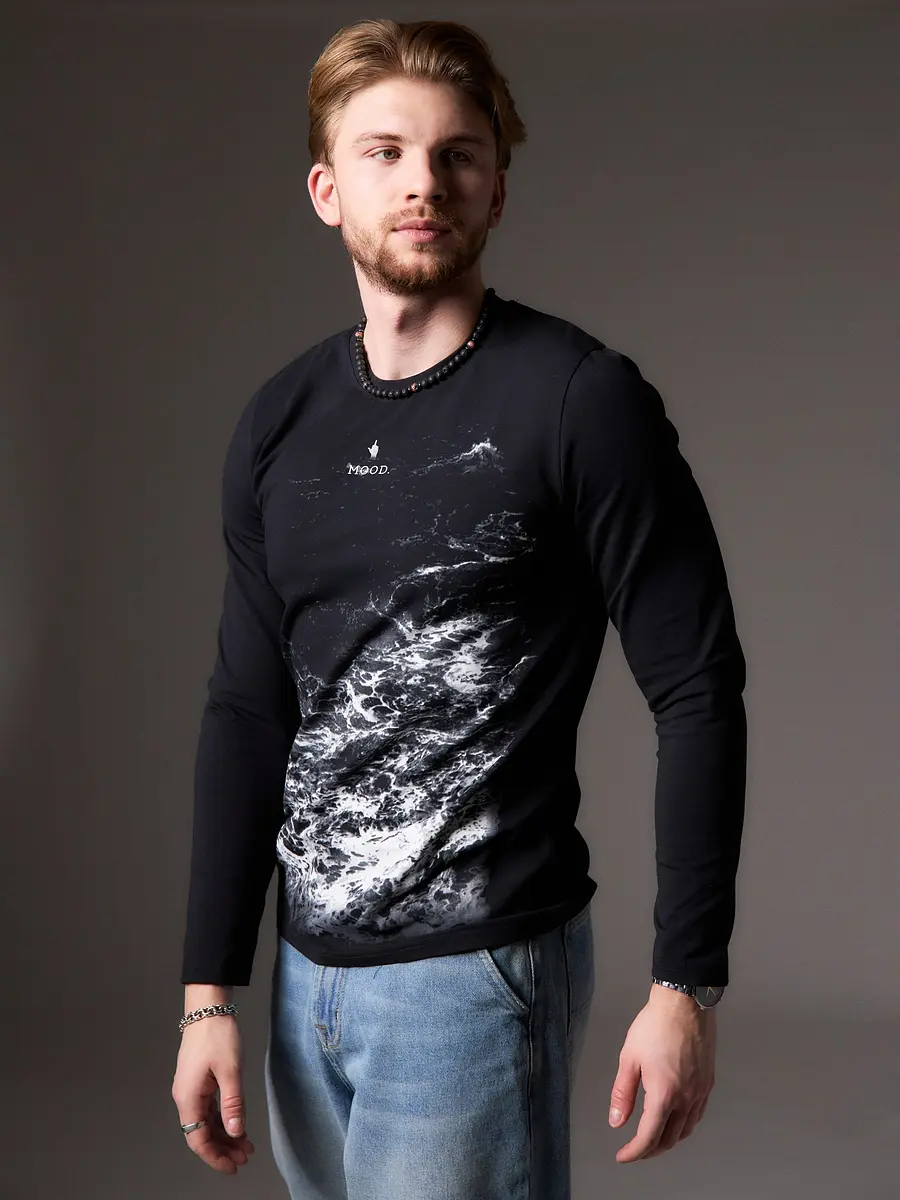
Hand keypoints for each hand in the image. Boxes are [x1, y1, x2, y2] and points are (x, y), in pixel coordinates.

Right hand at [171, 1016, 255, 1173]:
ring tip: (246, 1144)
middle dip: (223, 1148)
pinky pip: (209, 1108)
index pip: (198, 1139)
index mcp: (188, 1097)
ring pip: (206, 1121)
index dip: (214, 1156)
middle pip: (202, 1133)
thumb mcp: (230, 1070)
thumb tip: (236, 1132)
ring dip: (225, 1134)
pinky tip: (237, 1124)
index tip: (232, 1166)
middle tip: (246, 1156)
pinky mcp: (199, 1081)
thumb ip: (233, 1104)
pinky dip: (223, 1119)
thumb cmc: (217, 1035)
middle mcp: (186, 1096)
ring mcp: (191, 1089)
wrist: (208, 1008)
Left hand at [608, 985, 716, 1162]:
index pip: (648, 1138)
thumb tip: (616, 1121)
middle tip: (634, 1149)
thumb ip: (622, 1093)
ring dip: (668, 1140)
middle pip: (668, 1139)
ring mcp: (700, 1091)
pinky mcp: (708, 1082)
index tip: (622, 1156)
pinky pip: (697, 1115)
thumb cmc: (656, 1025)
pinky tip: (675, 1119)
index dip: (633, 1152)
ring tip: (652, 1138)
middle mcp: (686, 1098)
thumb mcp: (629, 1058)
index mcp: (664, 1094)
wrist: (685, 1003)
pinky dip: (684, 1126)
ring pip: (685, 1131)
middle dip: (649, 1150)